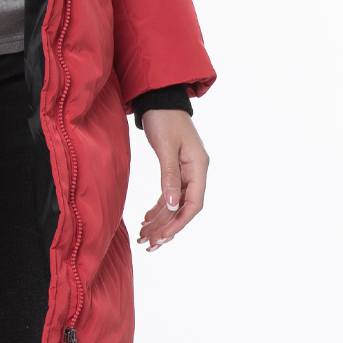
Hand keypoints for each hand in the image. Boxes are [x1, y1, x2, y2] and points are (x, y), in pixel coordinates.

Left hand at [136, 109, 208, 252]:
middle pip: (183, 208)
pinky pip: (169, 194)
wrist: (159, 98)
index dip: (178, 222)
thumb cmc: (164, 119)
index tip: (162, 237)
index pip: (193, 204)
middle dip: (166, 227)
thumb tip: (171, 205)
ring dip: (160, 221)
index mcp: (199, 167)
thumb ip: (169, 176)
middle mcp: (196, 171)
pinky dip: (158, 208)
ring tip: (143, 237)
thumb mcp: (165, 147)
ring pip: (174, 204)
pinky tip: (146, 219)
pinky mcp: (175, 168)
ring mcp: (187, 170)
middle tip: (148, 244)